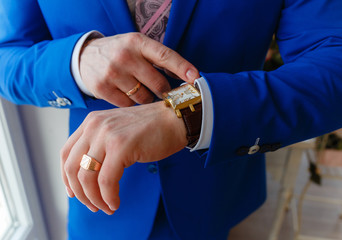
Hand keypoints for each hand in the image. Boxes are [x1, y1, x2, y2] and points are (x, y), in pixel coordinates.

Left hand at [60, 101, 186, 213]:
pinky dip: (109, 197)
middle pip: (72, 168)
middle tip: (93, 206)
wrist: (175, 119)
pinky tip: (116, 202)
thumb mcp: (118, 130)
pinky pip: (107, 181)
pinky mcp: (121, 146)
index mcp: (91, 122)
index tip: (75, 193)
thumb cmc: (151, 128)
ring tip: (106, 207)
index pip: (66, 153)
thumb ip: (101, 145)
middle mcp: (95, 126)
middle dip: (81, 193)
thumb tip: (90, 174)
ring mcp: (107, 135)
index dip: (66, 178)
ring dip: (94, 199)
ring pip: (86, 177)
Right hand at [80, 33, 199, 106]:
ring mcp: (112, 73)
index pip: (165, 56)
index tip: (196, 78)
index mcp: (137, 42)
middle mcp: (125, 56)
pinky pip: (128, 105)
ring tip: (138, 88)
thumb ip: (157, 58)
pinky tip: (125, 94)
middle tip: (161, 90)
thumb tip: (186, 75)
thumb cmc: (118, 52)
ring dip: (146, 97)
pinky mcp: (102, 88)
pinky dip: (131, 103)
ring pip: (144, 98)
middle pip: (158, 83)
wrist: (83, 57)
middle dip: (164, 90)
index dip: (182, 67)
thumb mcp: (136, 46)